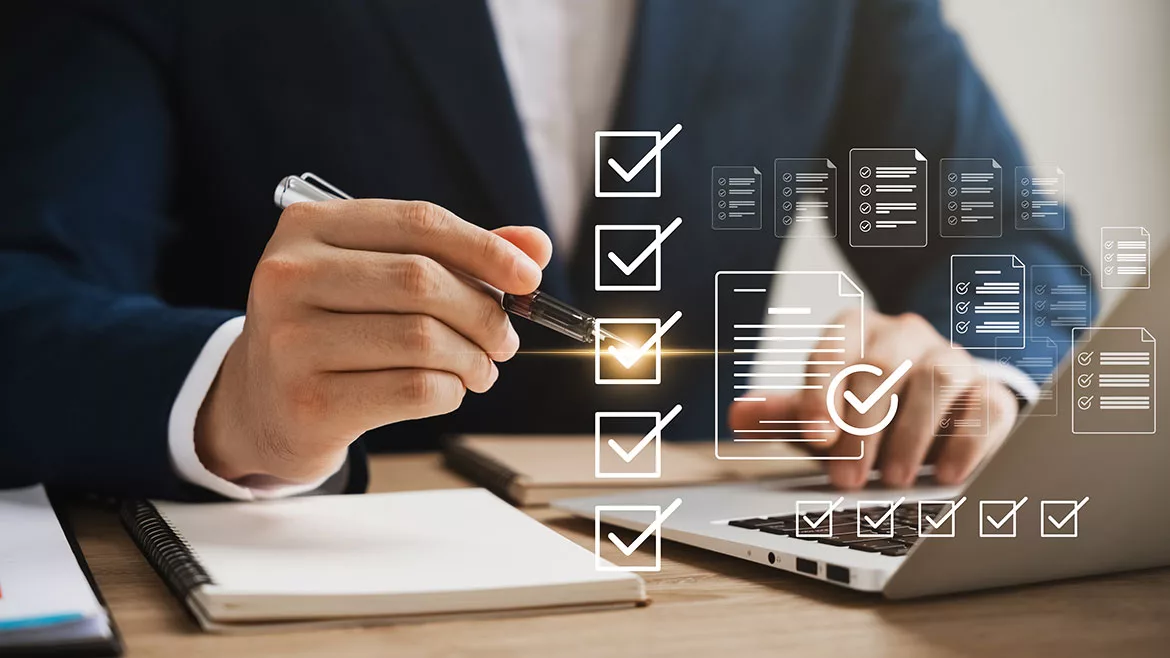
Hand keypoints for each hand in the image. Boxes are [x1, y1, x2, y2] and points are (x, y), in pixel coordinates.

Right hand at [194, 199, 551, 483]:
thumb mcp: (379, 276)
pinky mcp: (308, 403)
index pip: (417, 221)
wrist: (260, 403)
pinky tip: (449, 390)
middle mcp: (288, 276)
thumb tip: (535, 246)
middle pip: (423, 280)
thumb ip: (456, 256)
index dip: (484, 247)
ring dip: (473, 359)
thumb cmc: (334, 329)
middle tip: (504, 339)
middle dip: (484, 312)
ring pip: (424, 339)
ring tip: (480, 369)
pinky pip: (414, 389)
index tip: (527, 277)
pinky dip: (451, 391)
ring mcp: (290, 341)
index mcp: (308, 228)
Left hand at [728, 310, 1017, 489]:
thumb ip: (785, 413)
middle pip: (882, 368)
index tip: (815, 436)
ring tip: (893, 479)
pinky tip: (946, 475)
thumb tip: (739, 414)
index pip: (832, 351)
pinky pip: (985, 406)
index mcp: (854, 331)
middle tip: (847, 479)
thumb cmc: (865, 409)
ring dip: (913, 433)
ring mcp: (951, 357)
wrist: (932, 409)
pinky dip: (968, 442)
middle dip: (862, 428)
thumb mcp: (822, 410)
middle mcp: (904, 335)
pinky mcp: (990, 389)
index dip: (821, 393)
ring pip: (937, 379)